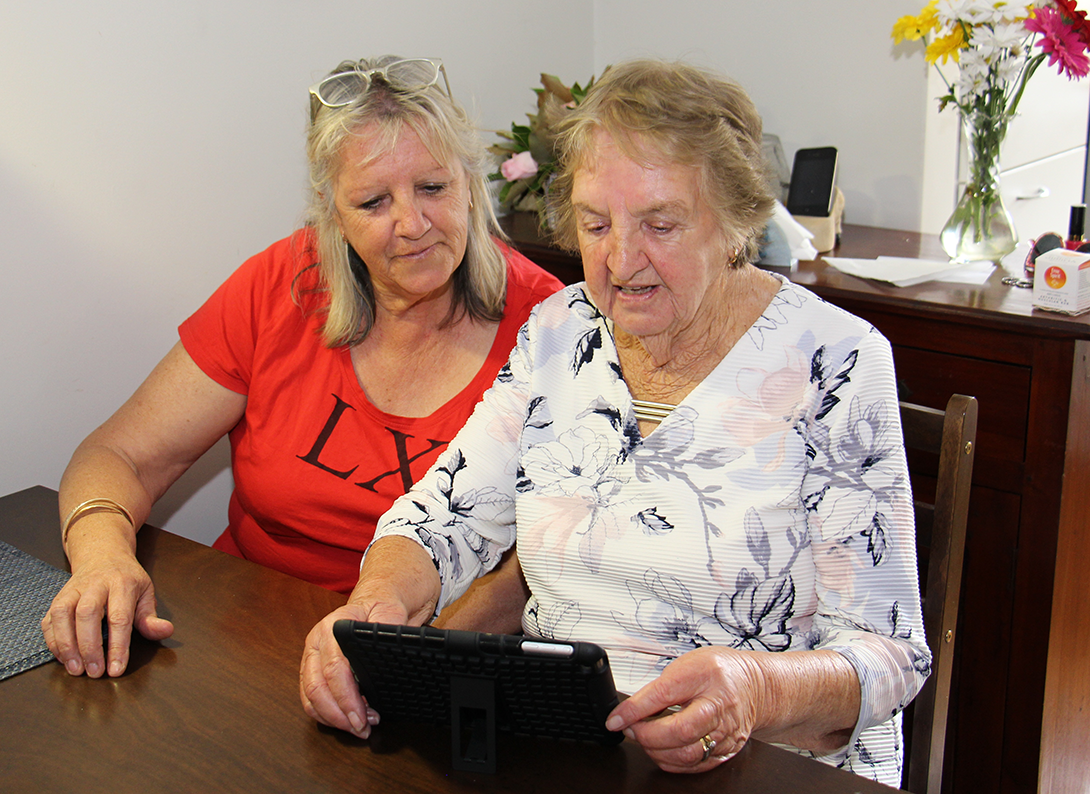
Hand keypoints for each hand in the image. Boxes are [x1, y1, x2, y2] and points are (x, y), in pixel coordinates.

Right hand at [41, 545, 172, 677]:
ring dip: (67, 645)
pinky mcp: (58, 597)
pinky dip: (53, 640)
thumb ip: (151, 617)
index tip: (116, 669)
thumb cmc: (127, 579)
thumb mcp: (146, 593)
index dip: (117, 646)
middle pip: (87, 614)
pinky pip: (50, 619)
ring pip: (63, 614)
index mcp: (122, 583)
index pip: (120, 617)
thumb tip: (166, 631)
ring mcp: (73, 590)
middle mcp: (95, 585)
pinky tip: (63, 657)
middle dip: (89, 646)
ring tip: (76, 669)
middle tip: (94, 672)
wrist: (103, 554)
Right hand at [299, 600, 409, 737]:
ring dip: (333, 719)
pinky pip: (310, 699)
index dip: (347, 697)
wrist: (376, 597)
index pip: (334, 668)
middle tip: (363, 729)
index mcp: (333, 626)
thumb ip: (388, 630)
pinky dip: (327, 715)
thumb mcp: (391, 611)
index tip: (363, 715)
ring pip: (310, 697)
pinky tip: (348, 720)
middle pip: (317, 688)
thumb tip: (385, 654)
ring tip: (360, 727)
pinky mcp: (312, 669)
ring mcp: (312, 656)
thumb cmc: (382, 606)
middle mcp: (317, 641)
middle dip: (339, 715)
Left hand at [604, 646, 763, 772]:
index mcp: (704, 676)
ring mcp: (725, 732)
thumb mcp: (686, 664)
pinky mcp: (727, 750)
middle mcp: (718, 706)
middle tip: (631, 729)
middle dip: (647, 736)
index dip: (634, 710)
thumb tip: (631, 709)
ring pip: (687, 755)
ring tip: (645, 739)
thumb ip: (660, 687)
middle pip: (679, 732)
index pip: (663, 695)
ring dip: (657, 751)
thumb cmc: (719, 671)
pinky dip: (672, 762)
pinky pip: (696, 765)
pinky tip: (663, 751)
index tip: (615, 719)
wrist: (754, 685)